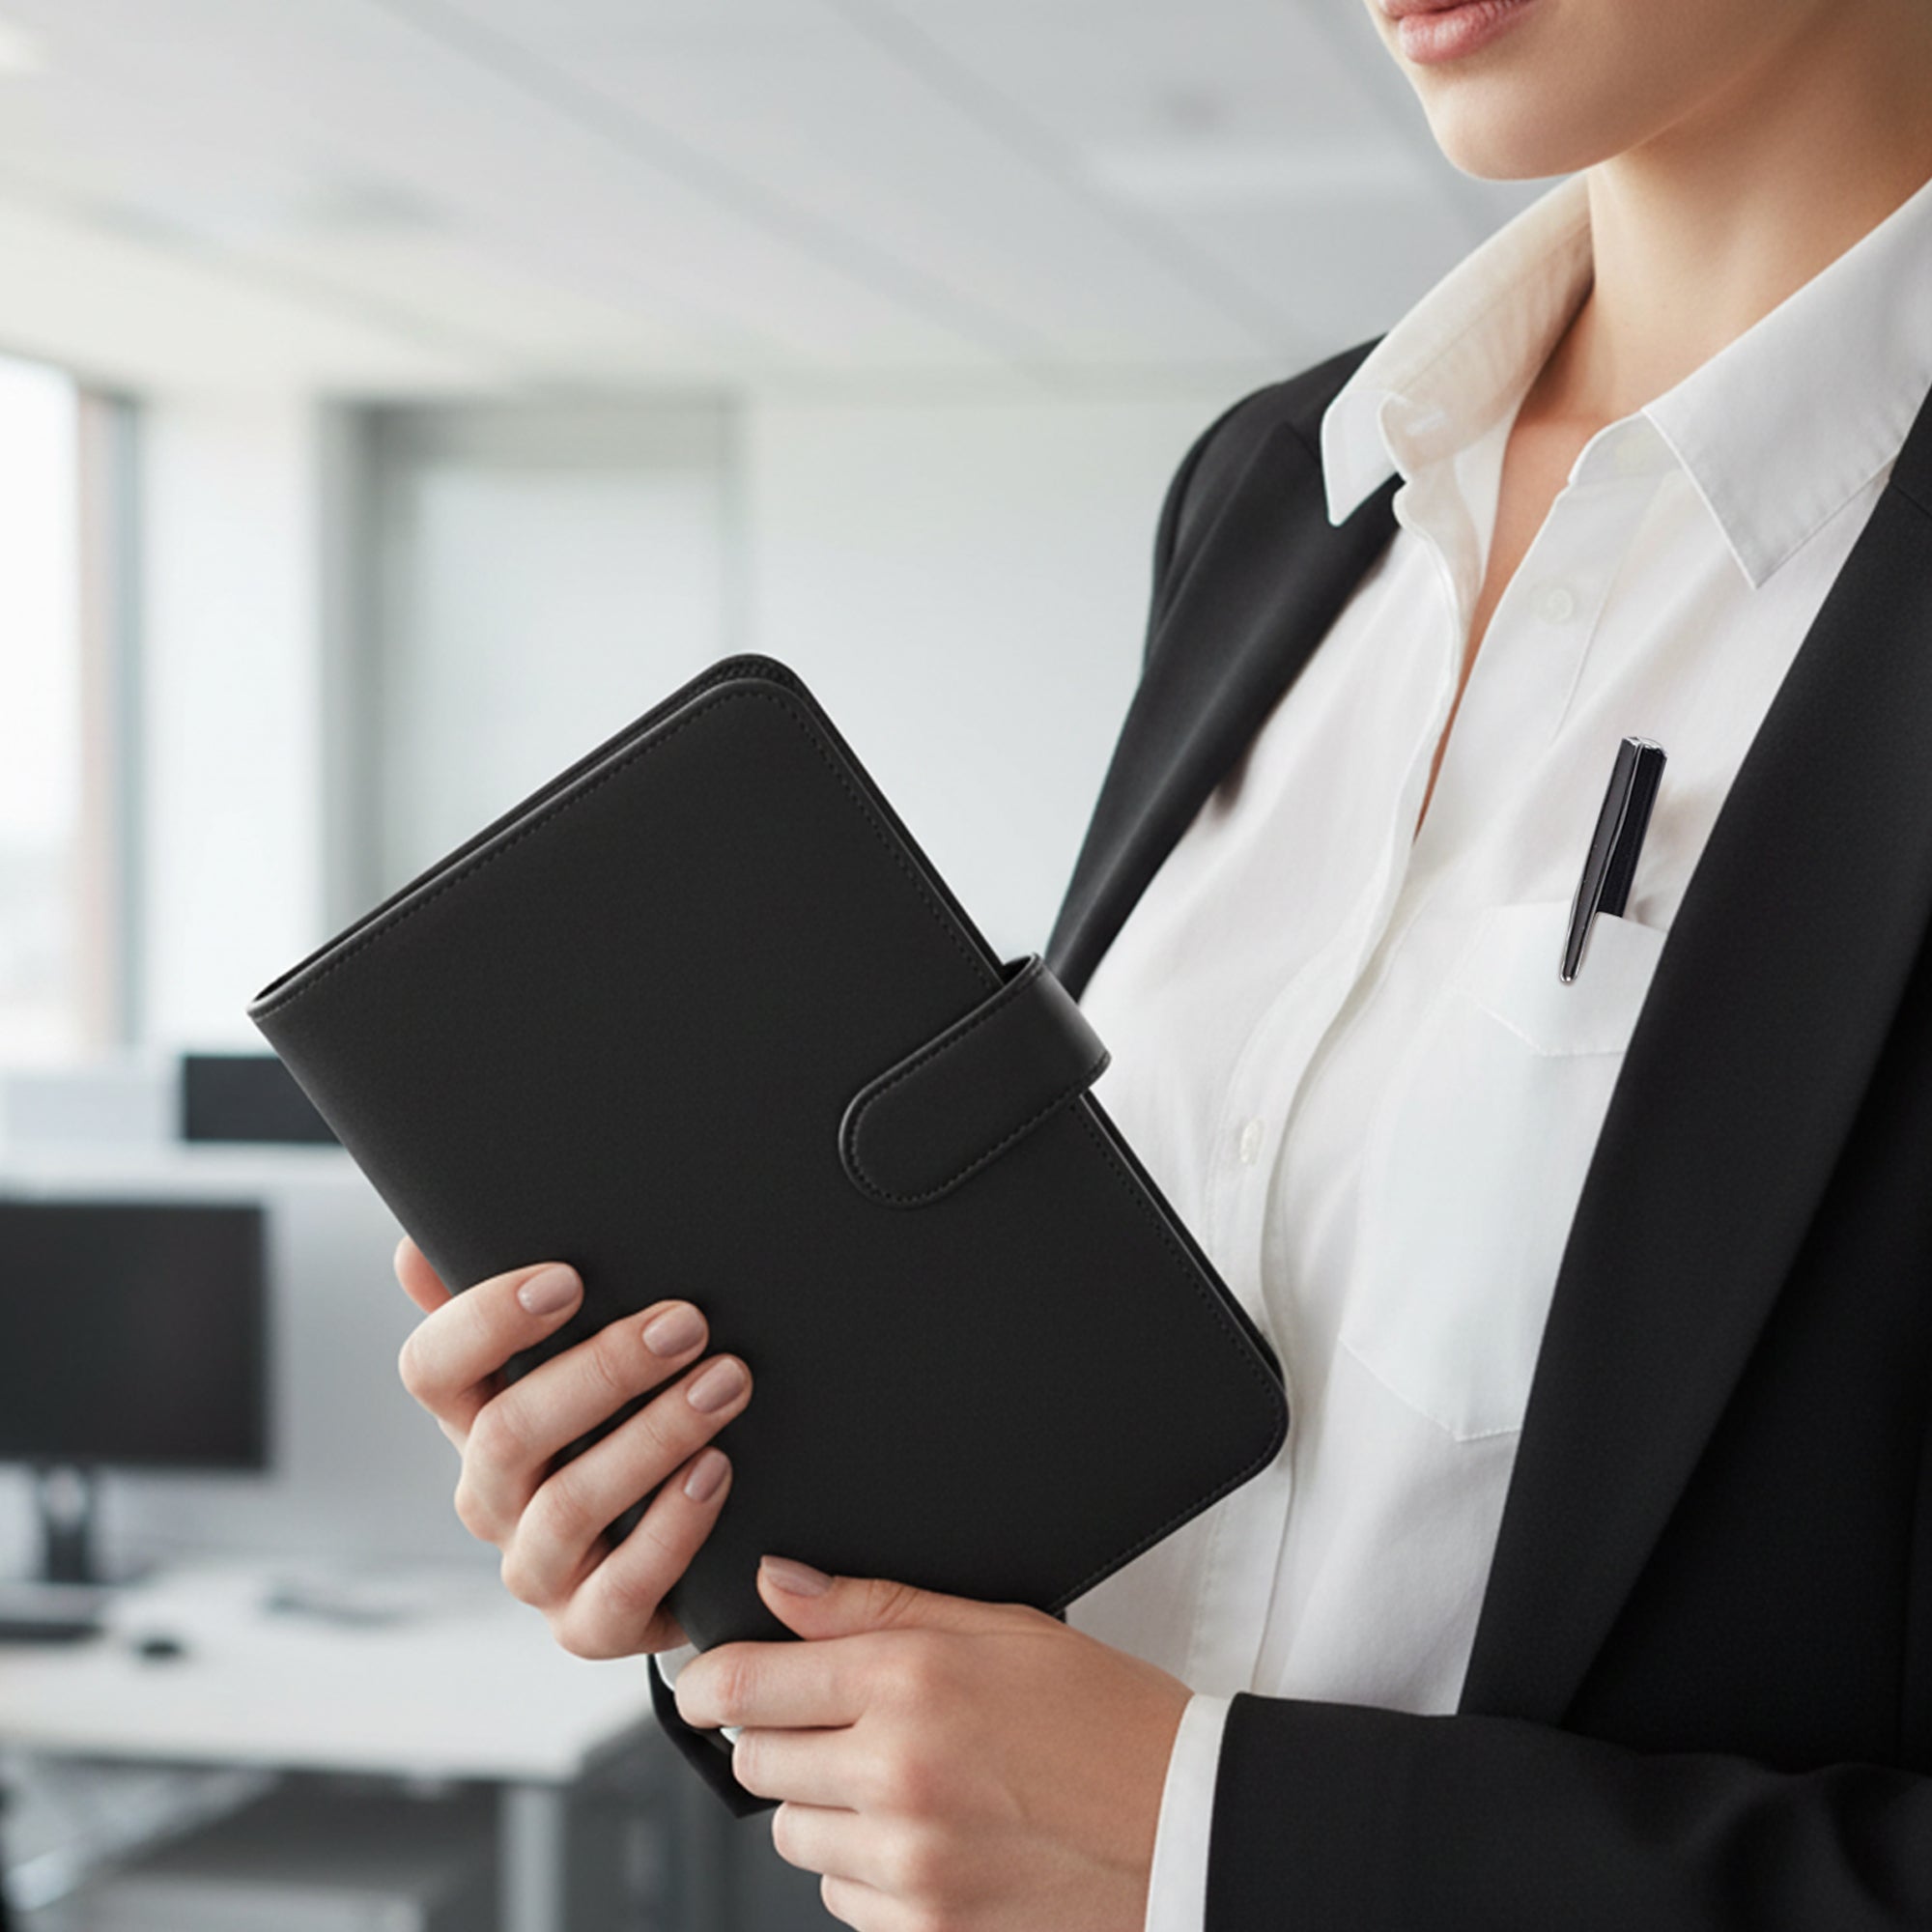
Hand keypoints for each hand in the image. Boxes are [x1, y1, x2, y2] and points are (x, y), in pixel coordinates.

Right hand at [392, 1235, 750, 1656]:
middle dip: (604, 1371)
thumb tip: (415, 1248)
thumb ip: (503, 1306)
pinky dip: (673, 1528)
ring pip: (567, 1508)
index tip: (566, 1279)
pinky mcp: (590, 1627)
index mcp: (472, 1420)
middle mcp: (489, 1498)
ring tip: (724, 1385)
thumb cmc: (616, 1428)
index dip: (486, 1322)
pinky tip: (717, 1472)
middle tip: (686, 1323)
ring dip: (653, 1438)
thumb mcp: (567, 1362)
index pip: (432, 1370)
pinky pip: (621, 1590)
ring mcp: (535, 1569)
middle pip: (509, 1432)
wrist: (676, 1551)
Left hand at [675, 1560, 1190, 1931]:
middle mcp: (896, 1775)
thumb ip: (876, 1603)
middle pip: (755, 1760)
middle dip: (780, 1736)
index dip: (711, 1680)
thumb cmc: (1107, 1721)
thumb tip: (780, 1584)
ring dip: (822, 1806)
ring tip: (901, 1778)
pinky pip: (839, 1897)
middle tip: (843, 1719)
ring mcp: (907, 1865)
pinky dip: (864, 1868)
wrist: (1189, 1829)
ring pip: (792, 1833)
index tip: (708, 1682)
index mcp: (910, 1683)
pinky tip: (927, 1834)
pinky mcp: (924, 1930)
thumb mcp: (1000, 1627)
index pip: (746, 1684)